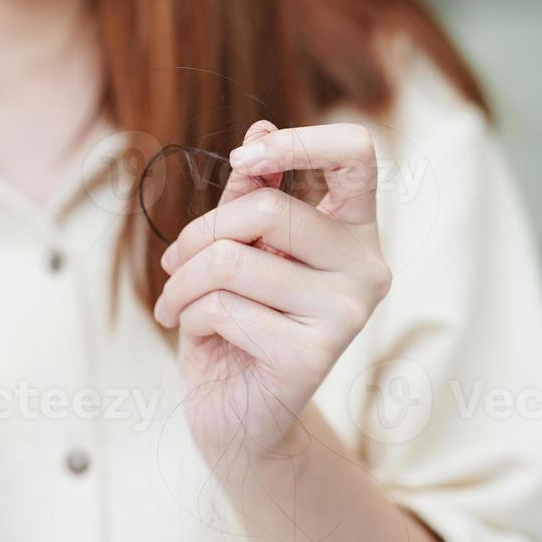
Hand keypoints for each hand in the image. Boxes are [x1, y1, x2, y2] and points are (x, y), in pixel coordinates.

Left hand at [153, 121, 391, 456]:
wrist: (237, 414)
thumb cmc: (235, 321)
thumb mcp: (238, 247)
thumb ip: (251, 193)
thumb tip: (260, 127)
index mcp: (355, 230)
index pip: (357, 153)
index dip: (297, 142)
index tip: (245, 159)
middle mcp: (368, 269)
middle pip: (266, 209)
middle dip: (199, 235)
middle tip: (173, 264)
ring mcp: (348, 315)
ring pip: (232, 261)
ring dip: (182, 283)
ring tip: (176, 303)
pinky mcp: (314, 356)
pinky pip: (223, 308)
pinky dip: (190, 317)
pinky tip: (197, 336)